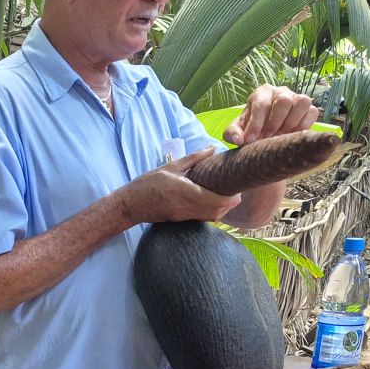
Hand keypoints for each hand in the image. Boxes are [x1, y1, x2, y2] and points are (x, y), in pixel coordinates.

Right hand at [118, 149, 241, 223]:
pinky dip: (211, 214)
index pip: (214, 200)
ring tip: (227, 200)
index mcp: (185, 191)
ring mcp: (184, 215)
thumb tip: (211, 148)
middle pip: (216, 212)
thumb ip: (193, 159)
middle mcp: (186, 206)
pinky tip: (212, 204)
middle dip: (229, 206)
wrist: (131, 204)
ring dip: (222, 211)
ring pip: (210, 218)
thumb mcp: (170, 167)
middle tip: (236, 196)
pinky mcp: (181, 220)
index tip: (238, 192)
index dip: (230, 200)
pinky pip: (202, 218)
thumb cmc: (148, 183)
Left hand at [224, 85, 317, 145]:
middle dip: (274, 123)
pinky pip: (312, 112)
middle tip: (267, 138)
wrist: (266, 133)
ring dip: (291, 122)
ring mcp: (297, 98)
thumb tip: (238, 139)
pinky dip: (304, 125)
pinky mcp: (309, 108)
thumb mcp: (237, 131)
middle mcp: (281, 91)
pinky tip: (292, 135)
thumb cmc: (251, 128)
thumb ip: (232, 133)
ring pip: (302, 102)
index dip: (256, 123)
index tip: (251, 140)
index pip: (261, 104)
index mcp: (262, 93)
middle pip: (283, 100)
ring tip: (281, 136)